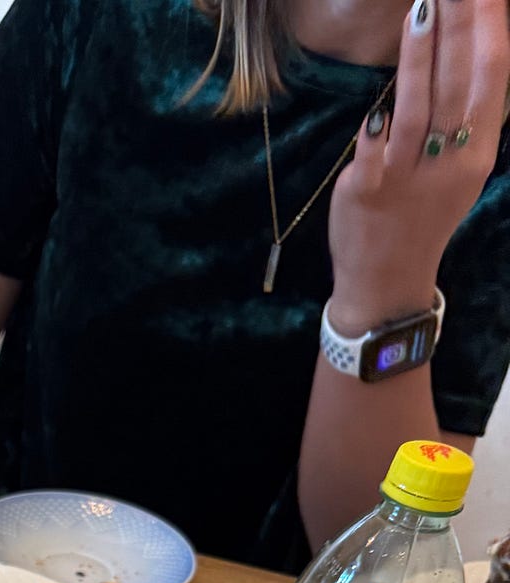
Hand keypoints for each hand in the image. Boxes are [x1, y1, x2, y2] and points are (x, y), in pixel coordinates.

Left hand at [327, 0, 509, 333]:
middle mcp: (450, 163)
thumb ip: (463, 112)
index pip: (492, 77)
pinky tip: (380, 96)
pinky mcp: (367, 190)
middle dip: (460, 23)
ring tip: (422, 5)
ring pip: (417, 106)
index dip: (492, 27)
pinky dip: (377, 122)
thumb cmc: (423, 211)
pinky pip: (373, 147)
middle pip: (457, 82)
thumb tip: (466, 40)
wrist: (386, 279)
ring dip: (420, 54)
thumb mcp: (460, 166)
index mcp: (479, 153)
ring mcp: (407, 177)